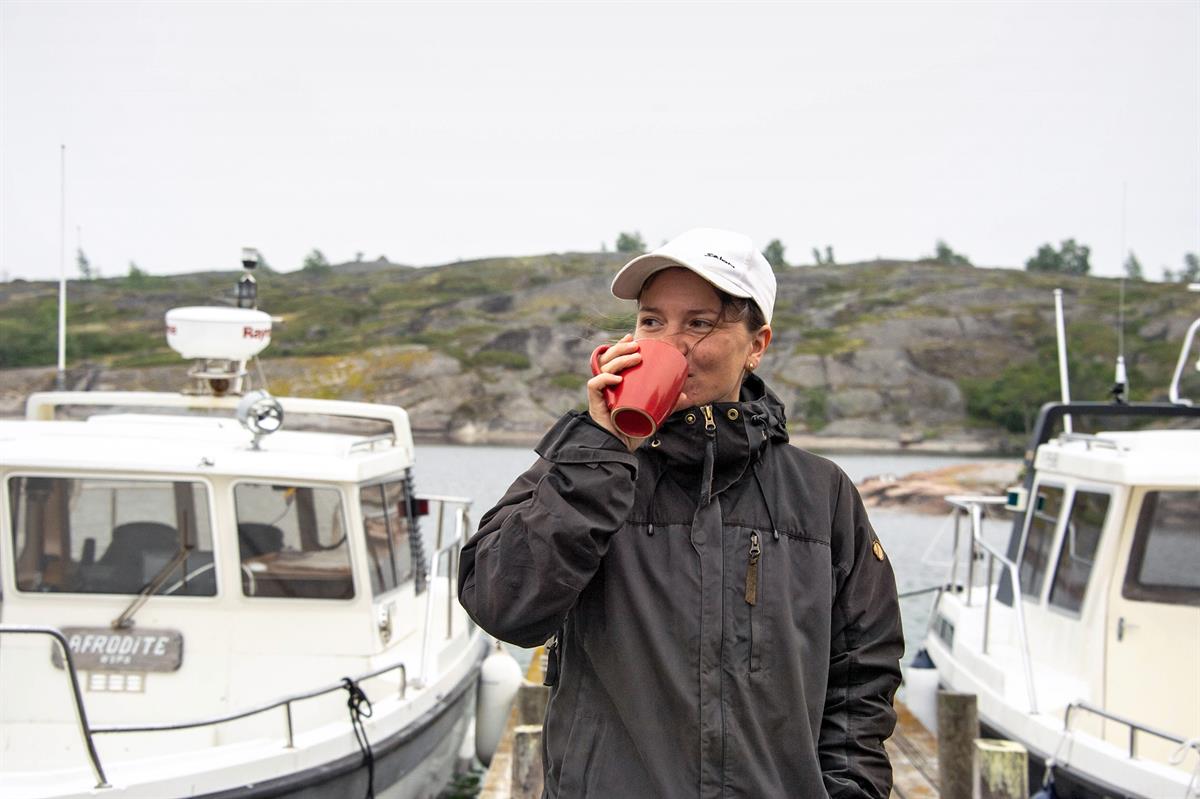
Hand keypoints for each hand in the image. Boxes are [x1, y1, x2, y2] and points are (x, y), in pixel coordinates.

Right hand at [587, 334, 688, 450]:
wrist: (619, 450)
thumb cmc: (632, 431)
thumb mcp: (653, 414)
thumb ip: (667, 405)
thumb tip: (686, 396)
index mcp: (614, 384)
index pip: (612, 359)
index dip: (620, 346)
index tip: (633, 338)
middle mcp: (604, 387)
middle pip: (607, 359)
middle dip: (621, 348)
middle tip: (638, 347)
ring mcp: (599, 395)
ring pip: (602, 368)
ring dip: (619, 359)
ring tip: (636, 358)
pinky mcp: (595, 405)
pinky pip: (594, 386)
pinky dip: (604, 379)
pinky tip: (617, 378)